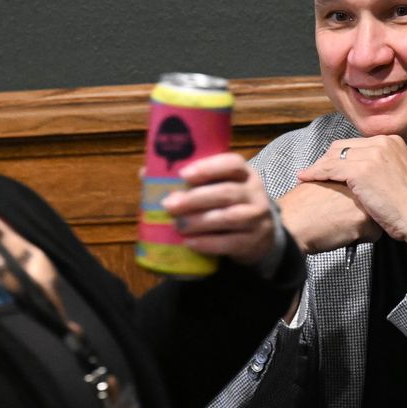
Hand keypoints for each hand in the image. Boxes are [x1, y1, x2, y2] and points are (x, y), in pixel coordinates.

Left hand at [160, 152, 275, 265]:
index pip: (232, 164)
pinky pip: (230, 242)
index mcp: (244, 174)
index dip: (208, 168)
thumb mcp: (219, 188)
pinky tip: (190, 243)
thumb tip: (145, 173)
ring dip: (199, 221)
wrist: (260, 236)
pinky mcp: (253, 241)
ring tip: (177, 225)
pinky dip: (208, 243)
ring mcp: (257, 218)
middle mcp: (254, 193)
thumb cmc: (229, 206)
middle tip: (169, 205)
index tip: (183, 174)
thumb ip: (190, 181)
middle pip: (227, 192)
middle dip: (195, 198)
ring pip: (228, 217)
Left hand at [297, 136, 406, 270]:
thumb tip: (377, 174)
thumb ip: (389, 168)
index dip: (341, 156)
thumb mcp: (405, 176)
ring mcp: (371, 155)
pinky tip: (306, 178)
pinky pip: (330, 168)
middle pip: (343, 146)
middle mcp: (382, 142)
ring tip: (307, 175)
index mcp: (393, 142)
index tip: (330, 166)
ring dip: (318, 166)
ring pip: (334, 156)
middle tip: (316, 172)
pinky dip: (316, 173)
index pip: (357, 144)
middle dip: (327, 159)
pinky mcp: (360, 170)